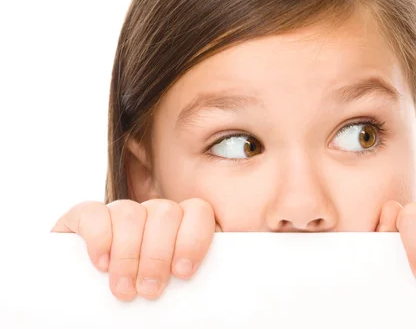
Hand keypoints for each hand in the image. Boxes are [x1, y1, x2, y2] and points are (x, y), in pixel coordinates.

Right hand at [51, 198, 214, 300]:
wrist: (88, 308)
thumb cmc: (145, 304)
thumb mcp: (176, 289)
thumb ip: (197, 283)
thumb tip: (228, 296)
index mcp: (180, 225)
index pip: (197, 211)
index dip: (193, 239)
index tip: (183, 273)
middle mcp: (151, 213)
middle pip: (165, 212)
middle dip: (158, 254)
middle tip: (150, 291)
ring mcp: (118, 213)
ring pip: (130, 212)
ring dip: (128, 254)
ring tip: (125, 290)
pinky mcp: (82, 218)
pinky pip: (92, 212)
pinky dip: (99, 237)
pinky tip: (101, 264)